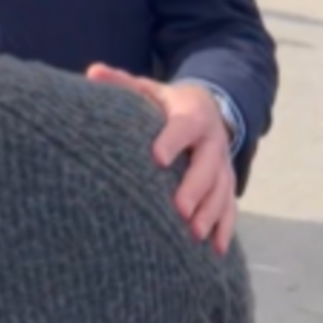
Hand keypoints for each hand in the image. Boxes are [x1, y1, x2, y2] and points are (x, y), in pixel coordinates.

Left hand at [87, 64, 237, 254]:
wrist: (207, 110)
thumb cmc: (167, 105)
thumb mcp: (148, 90)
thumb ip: (121, 83)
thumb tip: (92, 72)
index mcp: (191, 115)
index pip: (183, 126)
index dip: (172, 140)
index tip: (157, 158)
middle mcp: (212, 141)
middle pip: (208, 165)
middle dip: (195, 188)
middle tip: (179, 210)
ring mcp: (222, 165)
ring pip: (222, 190)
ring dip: (211, 213)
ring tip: (194, 235)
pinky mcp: (226, 185)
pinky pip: (230, 207)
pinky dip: (225, 228)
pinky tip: (215, 250)